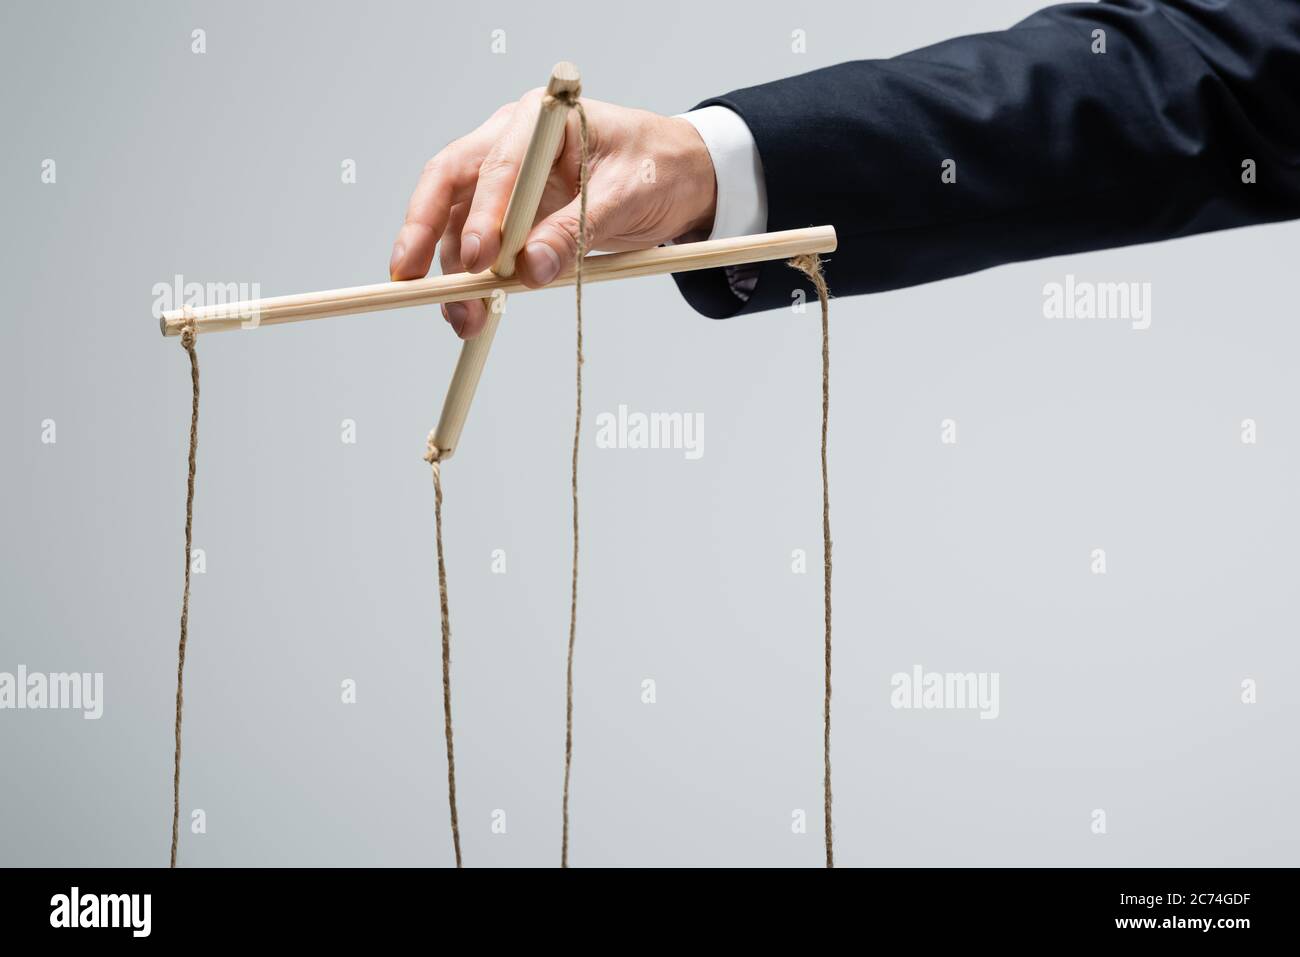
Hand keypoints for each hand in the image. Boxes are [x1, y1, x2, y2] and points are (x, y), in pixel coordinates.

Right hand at [389, 91, 717, 337]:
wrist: (680, 179)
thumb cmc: (656, 168)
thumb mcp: (626, 198)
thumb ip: (577, 231)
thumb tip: (530, 269)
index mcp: (541, 123)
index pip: (495, 164)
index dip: (483, 212)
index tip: (482, 257)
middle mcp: (510, 145)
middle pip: (449, 185)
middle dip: (425, 234)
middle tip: (409, 280)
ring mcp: (505, 183)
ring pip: (459, 225)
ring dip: (455, 274)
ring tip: (464, 319)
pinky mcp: (511, 217)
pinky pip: (479, 250)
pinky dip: (474, 283)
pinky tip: (473, 311)